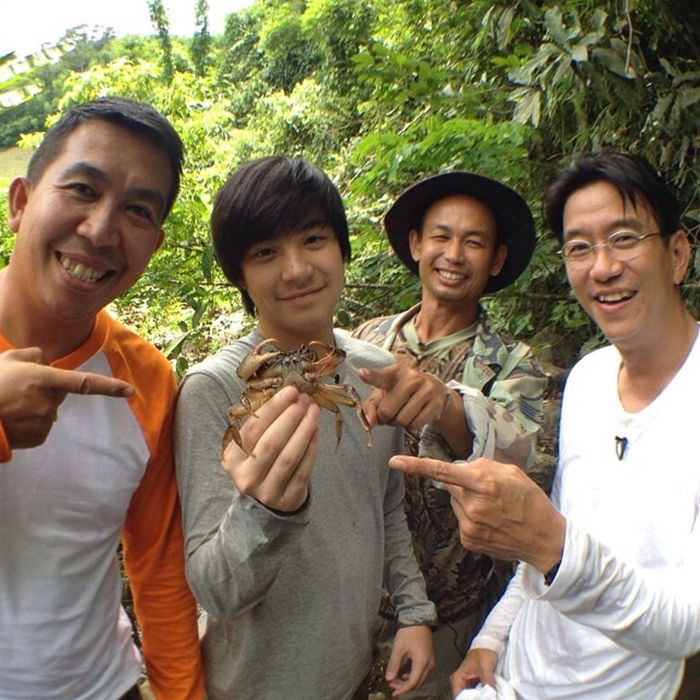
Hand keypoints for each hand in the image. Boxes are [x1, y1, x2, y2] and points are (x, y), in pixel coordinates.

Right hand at [0, 347, 133, 449]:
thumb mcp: (7, 360)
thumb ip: (32, 355)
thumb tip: (45, 359)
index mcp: (44, 380)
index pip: (85, 383)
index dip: (109, 387)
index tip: (130, 391)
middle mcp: (48, 402)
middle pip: (59, 394)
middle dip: (47, 390)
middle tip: (19, 389)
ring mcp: (43, 421)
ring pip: (49, 411)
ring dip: (36, 407)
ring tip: (10, 405)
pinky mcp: (37, 437)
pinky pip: (41, 427)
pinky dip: (30, 424)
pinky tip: (12, 419)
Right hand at [221, 386, 320, 512]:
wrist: (268, 497)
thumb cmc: (261, 460)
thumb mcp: (253, 444)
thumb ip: (264, 422)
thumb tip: (289, 393)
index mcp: (233, 458)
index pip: (253, 428)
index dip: (273, 408)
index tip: (291, 390)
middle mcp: (246, 477)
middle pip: (271, 443)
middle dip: (291, 417)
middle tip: (305, 399)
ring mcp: (267, 492)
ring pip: (289, 457)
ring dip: (304, 430)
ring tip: (314, 411)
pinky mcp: (287, 500)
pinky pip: (303, 471)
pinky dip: (311, 449)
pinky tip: (316, 431)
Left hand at [359, 364, 449, 431]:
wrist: (434, 391)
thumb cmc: (402, 392)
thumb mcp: (385, 393)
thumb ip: (371, 407)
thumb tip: (369, 422)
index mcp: (395, 372)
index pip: (381, 376)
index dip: (370, 376)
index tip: (361, 373)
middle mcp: (412, 377)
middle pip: (387, 410)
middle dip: (385, 417)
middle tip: (390, 413)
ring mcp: (427, 389)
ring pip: (402, 420)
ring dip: (398, 422)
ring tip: (402, 413)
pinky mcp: (436, 403)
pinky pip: (415, 425)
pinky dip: (411, 425)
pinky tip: (414, 416)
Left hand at [385, 624, 433, 696]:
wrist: (419, 618)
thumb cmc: (409, 632)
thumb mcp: (399, 648)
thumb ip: (394, 664)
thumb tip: (388, 678)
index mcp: (422, 662)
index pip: (412, 683)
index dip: (402, 689)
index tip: (393, 692)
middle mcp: (429, 664)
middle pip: (417, 682)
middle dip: (404, 686)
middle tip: (392, 685)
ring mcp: (431, 661)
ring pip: (420, 678)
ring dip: (409, 681)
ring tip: (396, 679)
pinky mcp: (430, 657)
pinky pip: (422, 672)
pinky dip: (413, 675)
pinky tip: (404, 673)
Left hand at [388, 455, 565, 572]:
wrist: (544, 539)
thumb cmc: (530, 500)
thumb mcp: (511, 472)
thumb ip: (482, 466)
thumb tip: (460, 469)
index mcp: (483, 484)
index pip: (442, 472)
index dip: (415, 466)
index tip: (394, 462)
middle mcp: (473, 505)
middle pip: (452, 486)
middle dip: (464, 484)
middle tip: (490, 491)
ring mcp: (469, 526)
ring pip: (456, 503)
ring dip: (468, 501)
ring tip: (494, 508)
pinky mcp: (469, 540)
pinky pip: (461, 519)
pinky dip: (471, 517)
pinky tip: (492, 521)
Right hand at [450, 648, 497, 695]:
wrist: (490, 643)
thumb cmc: (483, 651)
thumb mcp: (485, 668)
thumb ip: (487, 683)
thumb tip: (492, 695)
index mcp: (457, 678)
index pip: (458, 697)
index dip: (469, 699)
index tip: (480, 698)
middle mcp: (461, 682)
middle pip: (466, 698)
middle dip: (477, 698)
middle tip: (486, 697)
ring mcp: (468, 683)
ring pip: (473, 696)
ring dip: (481, 697)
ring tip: (489, 695)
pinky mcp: (475, 683)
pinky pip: (478, 693)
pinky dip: (484, 695)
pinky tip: (490, 694)